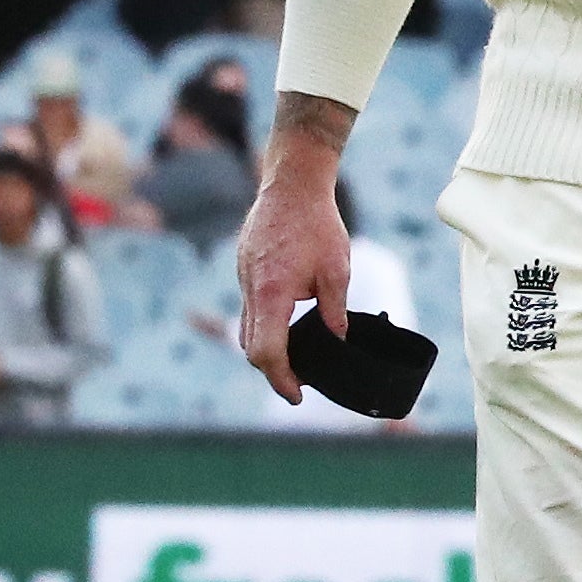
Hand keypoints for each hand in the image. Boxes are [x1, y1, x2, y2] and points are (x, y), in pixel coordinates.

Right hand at [233, 98, 358, 405]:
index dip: (281, 379)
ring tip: (295, 363)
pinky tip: (284, 329)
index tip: (297, 396)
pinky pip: (249, 309)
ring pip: (246, 329)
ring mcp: (242, 280)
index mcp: (271, 293)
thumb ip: (335, 309)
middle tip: (299, 385)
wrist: (290, 185)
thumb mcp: (337, 270)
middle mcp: (249, 290)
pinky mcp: (244, 271)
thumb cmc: (317, 224)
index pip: (267, 351)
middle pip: (251, 346)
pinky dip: (264, 327)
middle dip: (273, 370)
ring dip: (267, 349)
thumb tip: (338, 341)